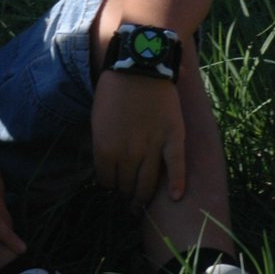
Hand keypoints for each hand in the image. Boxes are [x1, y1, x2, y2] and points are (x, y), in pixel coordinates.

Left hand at [91, 70, 186, 207]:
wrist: (138, 67)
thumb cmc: (112, 92)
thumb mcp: (97, 121)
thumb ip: (102, 147)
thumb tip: (106, 169)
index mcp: (105, 149)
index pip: (106, 180)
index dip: (109, 186)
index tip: (112, 188)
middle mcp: (128, 154)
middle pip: (127, 185)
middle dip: (125, 196)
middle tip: (127, 203)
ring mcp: (152, 148)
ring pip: (149, 183)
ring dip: (143, 197)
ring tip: (140, 206)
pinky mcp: (173, 139)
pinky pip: (176, 168)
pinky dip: (177, 184)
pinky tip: (175, 198)